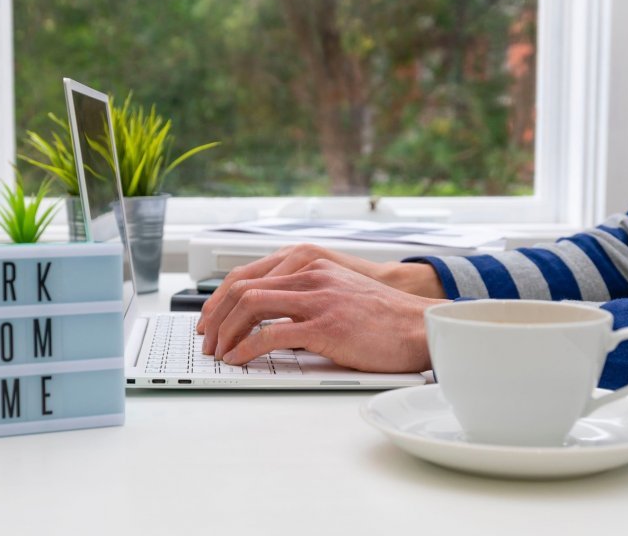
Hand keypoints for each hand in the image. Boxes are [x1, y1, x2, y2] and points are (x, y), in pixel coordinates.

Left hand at [200, 258, 446, 372]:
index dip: (220, 299)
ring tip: (218, 352)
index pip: (249, 275)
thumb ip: (307, 296)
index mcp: (311, 266)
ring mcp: (317, 299)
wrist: (420, 326)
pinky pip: (271, 336)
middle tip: (207, 340)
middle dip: (215, 316)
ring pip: (250, 306)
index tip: (210, 320)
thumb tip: (272, 318)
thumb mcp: (339, 293)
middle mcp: (310, 276)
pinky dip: (247, 349)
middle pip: (242, 288)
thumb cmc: (383, 318)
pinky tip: (239, 359)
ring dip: (226, 332)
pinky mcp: (325, 326)